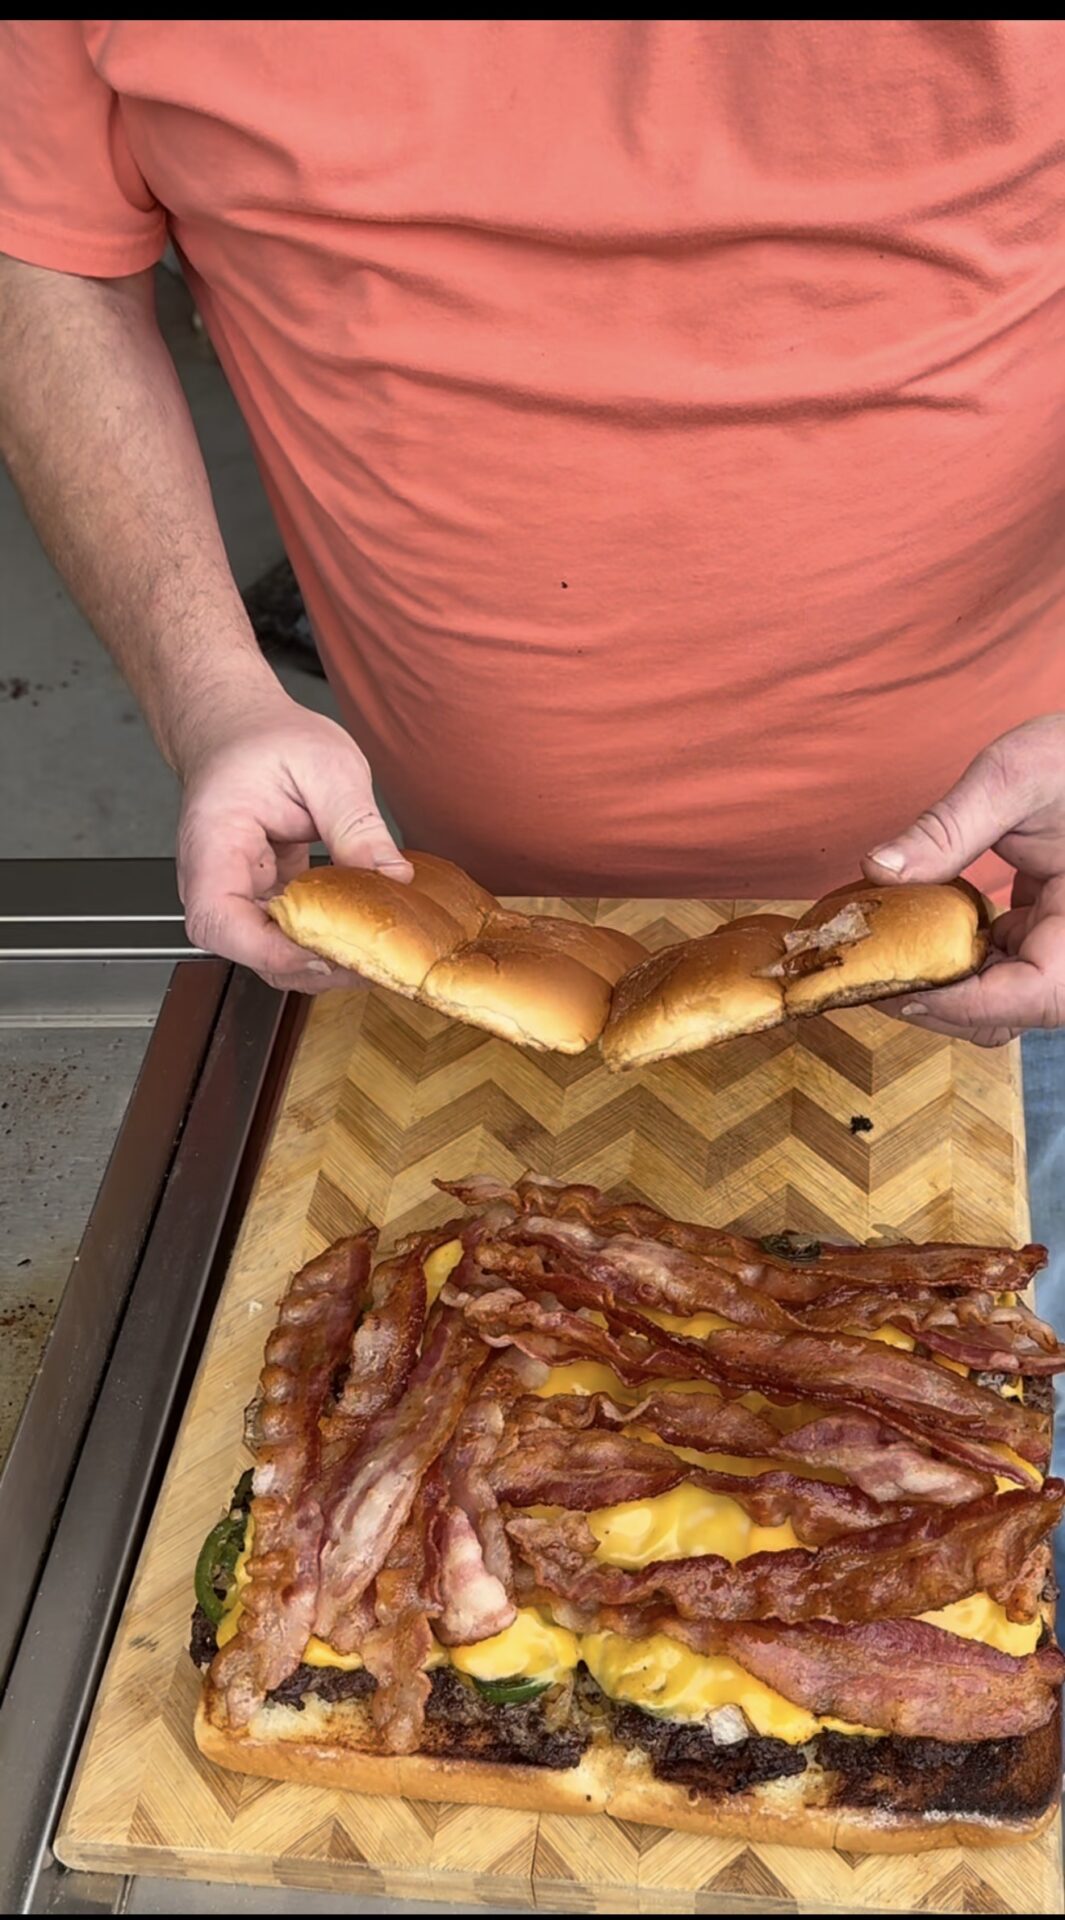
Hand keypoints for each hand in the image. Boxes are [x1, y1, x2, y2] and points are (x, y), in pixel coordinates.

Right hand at [176, 685, 411, 991]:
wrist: (240, 728)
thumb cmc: (265, 738)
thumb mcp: (326, 766)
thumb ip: (357, 824)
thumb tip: (393, 877)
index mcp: (214, 841)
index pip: (219, 920)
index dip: (269, 949)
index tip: (323, 951)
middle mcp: (215, 877)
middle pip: (246, 949)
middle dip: (307, 965)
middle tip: (368, 961)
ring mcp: (238, 892)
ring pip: (269, 951)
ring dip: (319, 961)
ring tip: (372, 955)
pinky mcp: (264, 897)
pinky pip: (288, 934)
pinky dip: (324, 942)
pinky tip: (361, 936)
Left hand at [861, 714, 1064, 1045]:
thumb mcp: (1014, 779)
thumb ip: (947, 829)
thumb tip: (879, 870)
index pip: (1031, 994)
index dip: (960, 1002)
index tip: (894, 985)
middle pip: (1011, 1011)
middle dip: (938, 1002)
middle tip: (869, 974)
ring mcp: (1063, 943)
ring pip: (1002, 997)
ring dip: (943, 984)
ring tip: (884, 954)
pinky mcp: (1046, 931)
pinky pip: (1001, 966)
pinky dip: (956, 958)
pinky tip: (917, 929)